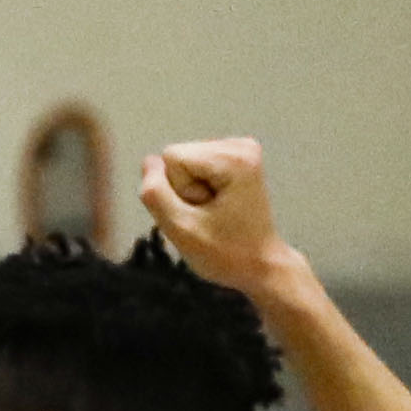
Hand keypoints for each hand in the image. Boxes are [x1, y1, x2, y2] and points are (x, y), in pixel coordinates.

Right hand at [139, 135, 297, 302]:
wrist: (261, 265)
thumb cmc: (226, 255)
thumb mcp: (182, 231)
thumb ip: (156, 196)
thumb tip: (149, 161)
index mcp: (233, 159)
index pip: (171, 158)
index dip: (177, 192)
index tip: (202, 214)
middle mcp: (240, 145)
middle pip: (178, 158)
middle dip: (185, 191)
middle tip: (209, 217)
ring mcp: (241, 148)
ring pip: (184, 162)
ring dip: (192, 193)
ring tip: (215, 214)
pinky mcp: (237, 157)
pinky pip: (195, 166)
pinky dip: (201, 189)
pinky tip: (218, 207)